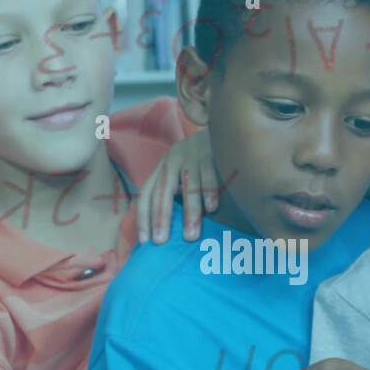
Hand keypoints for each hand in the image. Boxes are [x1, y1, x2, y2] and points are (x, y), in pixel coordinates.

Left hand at [137, 128, 216, 243]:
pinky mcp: (210, 150)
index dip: (143, 218)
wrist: (226, 127)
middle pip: (162, 191)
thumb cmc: (205, 162)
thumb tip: (169, 231)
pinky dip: (210, 192)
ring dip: (189, 213)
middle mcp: (172, 160)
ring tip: (190, 236)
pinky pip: (209, 174)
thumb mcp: (185, 174)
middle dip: (161, 218)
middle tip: (161, 241)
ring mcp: (191, 154)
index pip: (146, 194)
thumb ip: (176, 195)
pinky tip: (213, 209)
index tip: (146, 242)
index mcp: (162, 168)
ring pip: (187, 186)